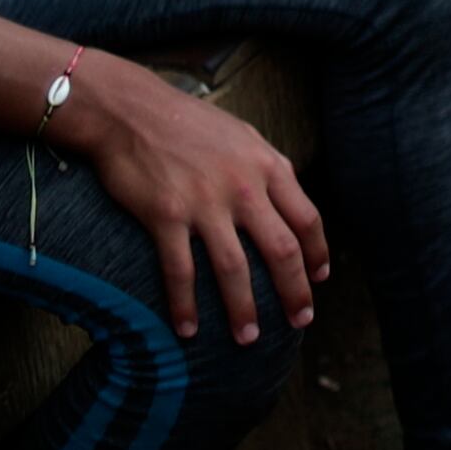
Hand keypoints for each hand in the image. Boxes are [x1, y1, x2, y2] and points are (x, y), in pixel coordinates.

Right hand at [63, 52, 330, 341]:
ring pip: (235, 269)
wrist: (131, 110)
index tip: (319, 279)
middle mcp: (243, 187)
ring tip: (248, 339)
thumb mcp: (243, 136)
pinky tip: (187, 330)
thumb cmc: (188, 123)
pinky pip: (181, 271)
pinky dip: (185, 306)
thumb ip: (266, 170)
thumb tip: (287, 200)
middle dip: (294, 291)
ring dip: (243, 310)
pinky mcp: (166, 216)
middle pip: (282, 251)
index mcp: (268, 166)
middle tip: (299, 321)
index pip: (307, 219)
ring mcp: (205, 203)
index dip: (317, 254)